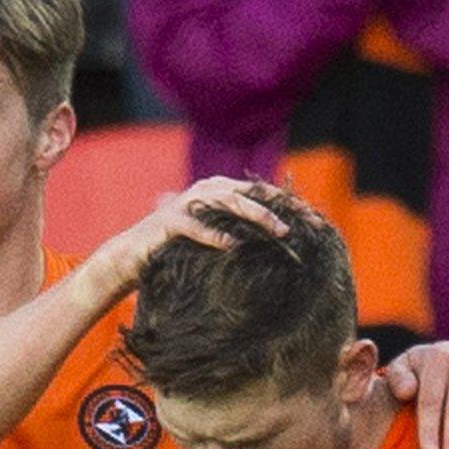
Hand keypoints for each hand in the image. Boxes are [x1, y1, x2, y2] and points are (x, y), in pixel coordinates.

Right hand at [79, 176, 288, 301]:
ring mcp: (186, 203)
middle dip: (281, 208)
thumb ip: (241, 232)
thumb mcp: (215, 238)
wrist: (131, 257)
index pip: (261, 193)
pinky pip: (194, 227)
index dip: (289, 205)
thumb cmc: (179, 251)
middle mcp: (205, 190)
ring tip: (279, 232)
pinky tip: (233, 246)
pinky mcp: (167, 222)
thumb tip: (283, 241)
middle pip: (250, 193)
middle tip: (306, 226)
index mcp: (219, 191)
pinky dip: (214, 236)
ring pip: (228, 203)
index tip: (317, 222)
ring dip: (256, 216)